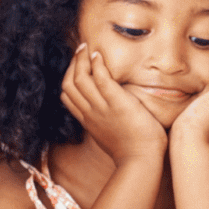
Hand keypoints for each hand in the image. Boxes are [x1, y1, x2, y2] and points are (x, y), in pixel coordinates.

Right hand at [60, 45, 167, 164]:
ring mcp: (102, 108)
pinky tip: (99, 55)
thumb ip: (106, 123)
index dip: (69, 78)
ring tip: (85, 47)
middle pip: (68, 85)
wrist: (140, 161)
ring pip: (80, 79)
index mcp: (88, 121)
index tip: (77, 67)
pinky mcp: (117, 103)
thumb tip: (110, 114)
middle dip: (72, 65)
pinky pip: (100, 79)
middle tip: (79, 50)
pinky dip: (97, 65)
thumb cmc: (132, 152)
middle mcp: (90, 113)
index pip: (68, 97)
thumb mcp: (110, 136)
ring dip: (81, 60)